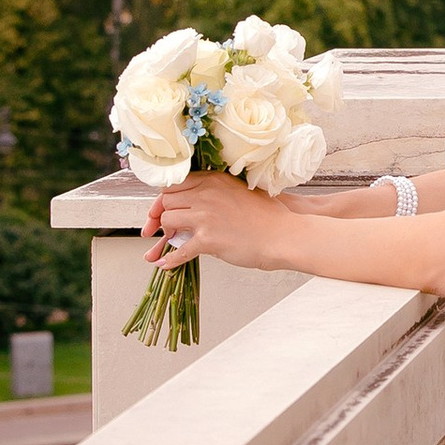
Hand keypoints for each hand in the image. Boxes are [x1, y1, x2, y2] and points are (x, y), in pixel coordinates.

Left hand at [141, 174, 284, 269]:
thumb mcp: (239, 192)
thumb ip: (215, 194)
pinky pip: (179, 250)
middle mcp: (206, 194)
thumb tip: (197, 205)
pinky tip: (165, 264)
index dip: (164, 199)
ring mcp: (206, 216)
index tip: (160, 209)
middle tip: (161, 228)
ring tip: (170, 242)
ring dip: (166, 234)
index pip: (175, 184)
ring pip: (168, 221)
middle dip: (160, 215)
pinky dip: (169, 259)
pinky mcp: (208, 239)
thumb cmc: (269, 217)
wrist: (284, 235)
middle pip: (166, 200)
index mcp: (214, 180)